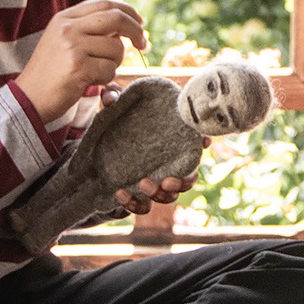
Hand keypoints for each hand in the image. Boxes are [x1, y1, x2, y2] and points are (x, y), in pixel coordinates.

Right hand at [18, 0, 147, 121]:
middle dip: (136, 31)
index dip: (128, 12)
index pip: (105, 4)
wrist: (28, 98)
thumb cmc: (51, 73)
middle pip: (116, 18)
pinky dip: (106, 79)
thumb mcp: (64, 41)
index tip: (140, 23)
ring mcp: (72, 46)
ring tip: (94, 73)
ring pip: (117, 48)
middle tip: (143, 44)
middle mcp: (68, 27)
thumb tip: (125, 26)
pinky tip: (88, 82)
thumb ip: (89, 29)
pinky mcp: (78, 67)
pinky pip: (110, 70)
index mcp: (65, 17)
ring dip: (114, 64)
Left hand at [97, 84, 205, 215]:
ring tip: (142, 184)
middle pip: (188, 180)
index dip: (202, 143)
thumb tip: (110, 96)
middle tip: (167, 180)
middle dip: (182, 182)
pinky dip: (134, 204)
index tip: (203, 141)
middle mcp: (169, 165)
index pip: (195, 144)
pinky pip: (143, 207)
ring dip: (160, 194)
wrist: (100, 148)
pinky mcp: (138, 196)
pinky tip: (120, 193)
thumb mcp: (116, 107)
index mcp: (172, 142)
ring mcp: (155, 182)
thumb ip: (114, 98)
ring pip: (169, 197)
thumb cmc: (118, 120)